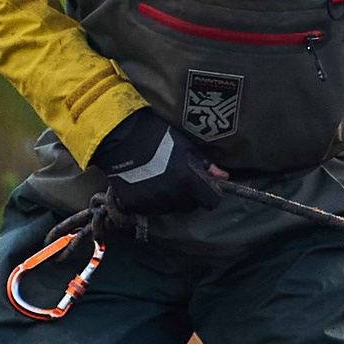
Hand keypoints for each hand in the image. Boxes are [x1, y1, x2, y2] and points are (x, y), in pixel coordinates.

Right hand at [90, 109, 223, 216]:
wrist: (119, 136)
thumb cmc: (157, 135)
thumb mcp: (185, 145)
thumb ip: (205, 164)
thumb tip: (223, 176)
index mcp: (188, 181)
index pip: (211, 202)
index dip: (210, 193)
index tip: (204, 186)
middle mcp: (172, 196)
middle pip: (190, 206)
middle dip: (188, 195)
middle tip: (178, 177)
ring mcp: (152, 202)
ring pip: (170, 208)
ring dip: (169, 198)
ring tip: (159, 178)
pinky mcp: (135, 205)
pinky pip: (151, 208)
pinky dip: (151, 200)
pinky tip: (145, 183)